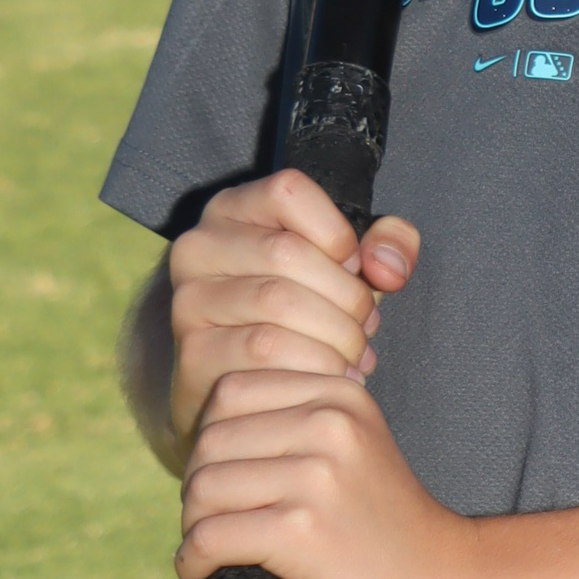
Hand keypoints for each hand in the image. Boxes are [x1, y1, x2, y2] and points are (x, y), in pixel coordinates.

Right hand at [167, 168, 419, 449]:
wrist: (248, 388)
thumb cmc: (305, 314)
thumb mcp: (349, 268)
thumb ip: (388, 246)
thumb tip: (386, 267)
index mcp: (234, 209)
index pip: (287, 190)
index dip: (336, 231)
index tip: (354, 268)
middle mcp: (199, 246)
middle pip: (286, 251)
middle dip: (345, 295)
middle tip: (366, 328)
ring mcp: (189, 300)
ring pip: (276, 303)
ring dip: (334, 335)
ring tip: (354, 356)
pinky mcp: (193, 353)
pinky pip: (263, 352)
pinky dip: (313, 366)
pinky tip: (331, 377)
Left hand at [176, 358, 474, 578]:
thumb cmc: (380, 524)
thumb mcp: (350, 447)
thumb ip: (293, 421)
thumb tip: (204, 428)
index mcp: (339, 394)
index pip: (231, 390)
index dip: (210, 438)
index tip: (225, 481)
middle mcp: (330, 424)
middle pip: (210, 439)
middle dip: (197, 488)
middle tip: (212, 523)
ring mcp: (318, 476)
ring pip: (204, 488)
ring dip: (194, 527)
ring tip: (210, 550)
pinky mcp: (304, 532)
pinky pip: (211, 537)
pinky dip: (193, 562)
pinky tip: (205, 575)